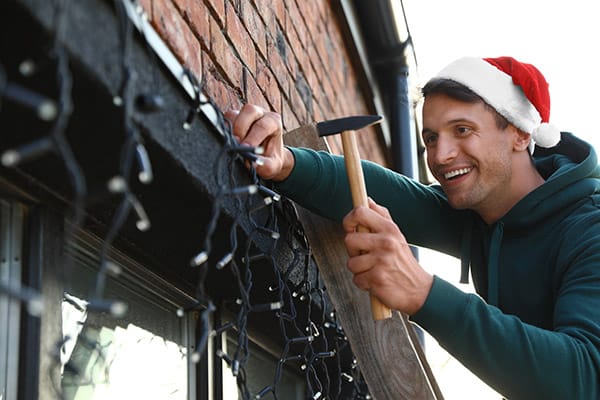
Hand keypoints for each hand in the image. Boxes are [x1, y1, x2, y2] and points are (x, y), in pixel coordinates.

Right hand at [225, 104, 294, 181]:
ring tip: (232, 144)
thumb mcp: (273, 165)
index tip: (245, 149)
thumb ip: (266, 165)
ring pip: (234, 114)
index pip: (263, 125)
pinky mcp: (233, 118)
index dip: (253, 137)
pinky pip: (224, 119)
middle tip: (237, 145)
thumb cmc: (270, 158)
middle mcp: (260, 113)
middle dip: (241, 128)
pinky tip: (226, 141)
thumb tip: (253, 163)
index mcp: (273, 121)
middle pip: (249, 111)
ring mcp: (245, 114)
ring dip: (230, 129)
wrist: (266, 157)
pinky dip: (223, 130)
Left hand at [342, 198, 433, 314]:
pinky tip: (375, 280)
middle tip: (366, 255)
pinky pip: (357, 279)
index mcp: (389, 229)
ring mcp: (381, 261)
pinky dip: (364, 283)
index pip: (360, 212)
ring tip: (373, 269)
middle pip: (349, 239)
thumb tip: (367, 200)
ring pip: (351, 262)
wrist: (419, 290)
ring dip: (359, 269)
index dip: (349, 220)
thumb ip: (381, 216)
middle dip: (354, 251)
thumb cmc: (404, 263)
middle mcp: (386, 242)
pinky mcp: (377, 279)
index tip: (350, 228)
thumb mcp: (396, 235)